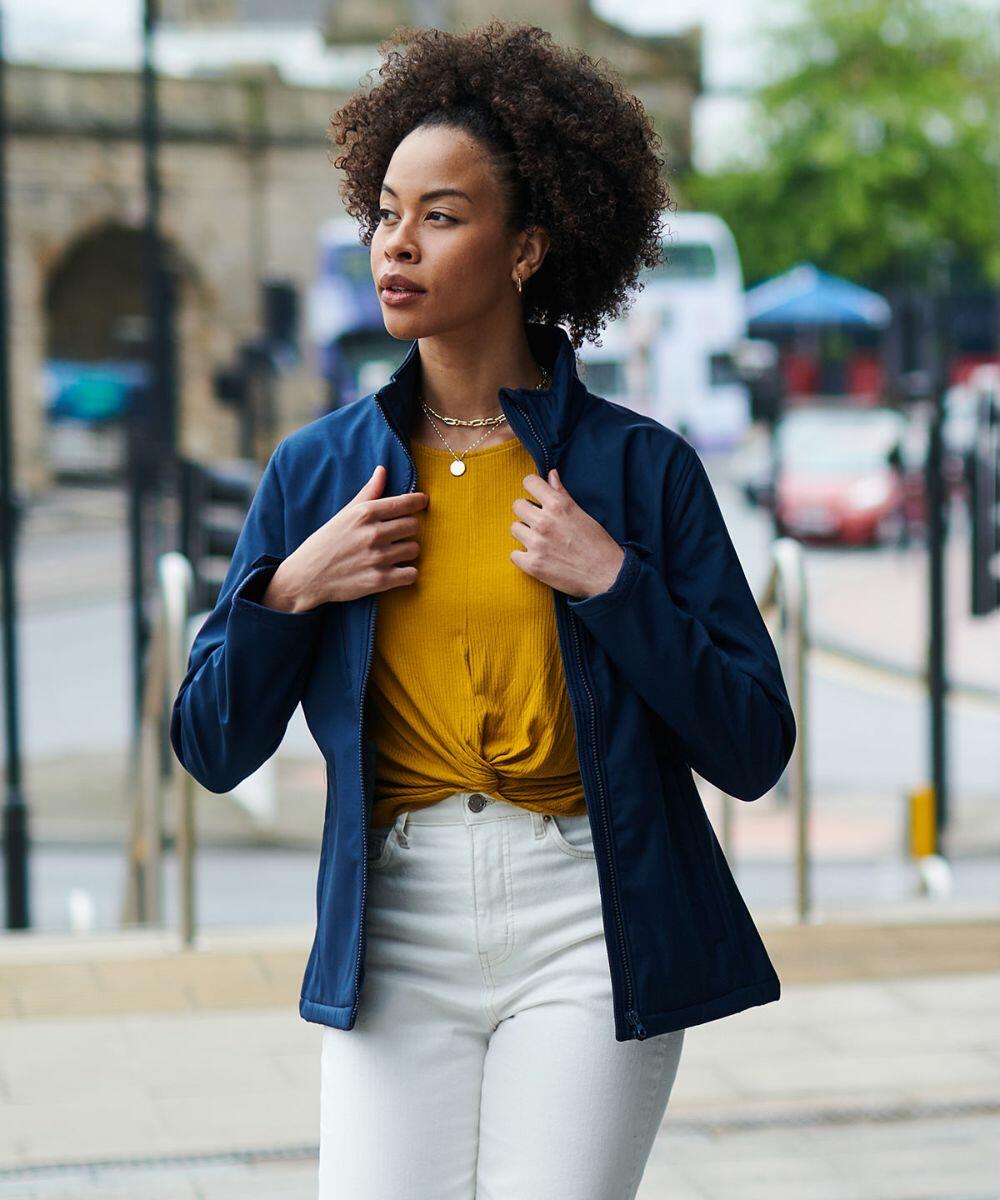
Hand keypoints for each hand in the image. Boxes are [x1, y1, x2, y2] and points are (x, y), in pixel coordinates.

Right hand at [264, 465, 427, 609]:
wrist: (307, 577)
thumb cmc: (326, 542)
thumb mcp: (344, 514)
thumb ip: (368, 493)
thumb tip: (383, 470)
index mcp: (365, 513)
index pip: (405, 503)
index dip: (418, 501)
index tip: (422, 502)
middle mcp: (373, 533)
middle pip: (414, 526)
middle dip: (408, 529)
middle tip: (397, 535)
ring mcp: (377, 558)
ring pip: (414, 549)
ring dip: (407, 551)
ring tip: (393, 553)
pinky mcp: (379, 580)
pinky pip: (411, 574)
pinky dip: (407, 573)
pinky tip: (396, 570)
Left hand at [510, 468, 624, 599]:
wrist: (607, 575)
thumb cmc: (598, 544)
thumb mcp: (582, 513)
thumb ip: (562, 494)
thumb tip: (551, 474)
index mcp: (558, 506)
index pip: (530, 482)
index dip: (532, 486)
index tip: (535, 493)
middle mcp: (545, 522)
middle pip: (517, 505)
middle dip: (526, 511)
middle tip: (538, 521)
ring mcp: (537, 544)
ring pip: (514, 528)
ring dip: (524, 533)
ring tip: (539, 540)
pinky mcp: (533, 565)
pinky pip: (513, 554)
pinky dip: (523, 556)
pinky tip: (536, 556)